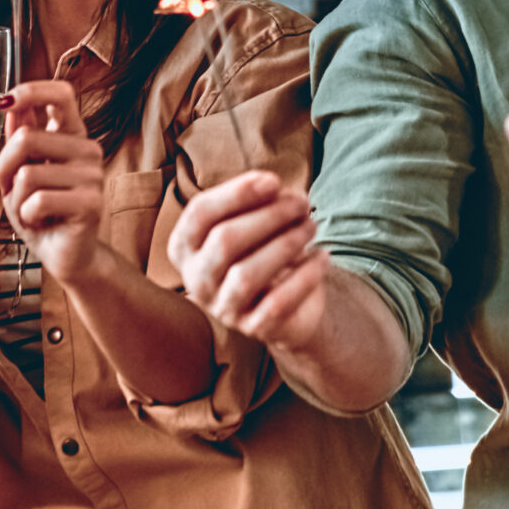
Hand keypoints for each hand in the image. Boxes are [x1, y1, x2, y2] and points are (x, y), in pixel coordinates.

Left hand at [0, 80, 108, 285]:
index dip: (32, 90)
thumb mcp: (21, 174)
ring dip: (16, 199)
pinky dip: (27, 217)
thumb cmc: (42, 213)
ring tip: (31, 211)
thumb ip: (19, 141)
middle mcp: (86, 150)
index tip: (5, 101)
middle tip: (10, 189)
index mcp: (71, 136)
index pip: (61, 94)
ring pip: (28, 174)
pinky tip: (41, 222)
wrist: (65, 255)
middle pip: (26, 137)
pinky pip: (38, 201)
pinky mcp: (91, 203)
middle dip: (4, 168)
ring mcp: (92, 175)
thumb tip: (12, 109)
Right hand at [172, 172, 326, 349]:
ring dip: (286, 243)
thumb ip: (258, 201)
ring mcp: (222, 308)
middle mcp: (196, 280)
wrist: (288, 303)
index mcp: (185, 247)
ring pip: (247, 275)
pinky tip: (323, 256)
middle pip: (224, 241)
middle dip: (269, 216)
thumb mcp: (256, 221)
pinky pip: (278, 303)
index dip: (236, 193)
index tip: (273, 181)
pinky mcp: (254, 328)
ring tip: (312, 225)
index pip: (199, 214)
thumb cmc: (264, 248)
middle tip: (302, 203)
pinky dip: (305, 276)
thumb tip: (274, 187)